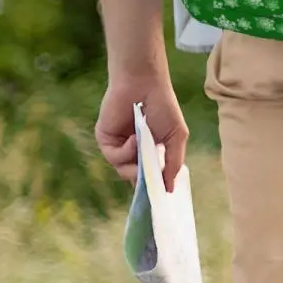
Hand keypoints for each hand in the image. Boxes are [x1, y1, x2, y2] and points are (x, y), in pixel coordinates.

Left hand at [95, 73, 187, 193]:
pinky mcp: (105, 141)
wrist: (143, 84)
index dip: (153, 187)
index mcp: (150, 150)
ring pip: (123, 171)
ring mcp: (118, 146)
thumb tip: (170, 189)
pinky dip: (126, 151)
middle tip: (151, 180)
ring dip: (135, 163)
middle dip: (144, 180)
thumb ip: (174, 163)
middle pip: (135, 178)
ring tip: (144, 146)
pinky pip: (114, 157)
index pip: (149, 176)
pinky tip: (134, 137)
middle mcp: (133, 151)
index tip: (159, 198)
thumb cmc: (164, 106)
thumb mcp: (176, 136)